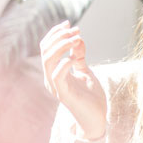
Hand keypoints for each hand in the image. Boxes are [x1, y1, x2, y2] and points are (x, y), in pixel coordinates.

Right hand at [40, 21, 106, 139]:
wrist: (97, 118)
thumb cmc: (90, 97)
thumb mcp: (85, 71)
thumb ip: (79, 56)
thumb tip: (78, 38)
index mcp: (53, 71)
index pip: (46, 47)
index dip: (55, 33)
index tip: (70, 23)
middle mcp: (51, 78)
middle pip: (45, 51)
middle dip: (59, 36)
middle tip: (75, 30)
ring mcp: (56, 87)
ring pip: (48, 61)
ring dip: (61, 46)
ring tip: (75, 39)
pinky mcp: (64, 94)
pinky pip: (57, 76)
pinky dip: (64, 63)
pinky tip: (75, 57)